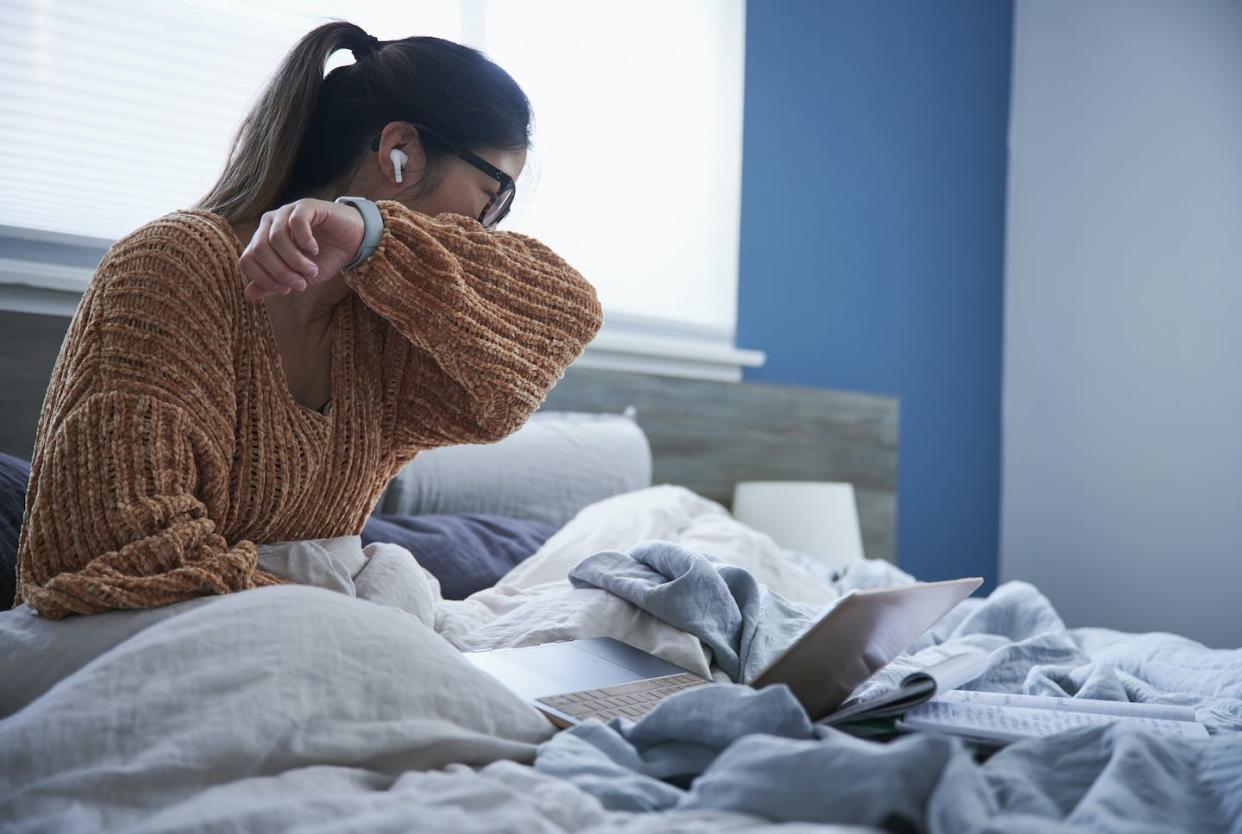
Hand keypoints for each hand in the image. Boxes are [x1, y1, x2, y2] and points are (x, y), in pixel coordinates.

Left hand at [240, 198, 365, 302]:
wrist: (352, 243)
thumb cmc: (324, 258)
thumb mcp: (298, 277)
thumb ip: (273, 284)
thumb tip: (248, 295)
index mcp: (263, 239)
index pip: (247, 259)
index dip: (264, 279)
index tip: (286, 290)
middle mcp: (269, 223)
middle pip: (259, 250)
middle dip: (280, 272)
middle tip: (302, 284)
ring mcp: (286, 211)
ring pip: (276, 238)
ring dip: (295, 261)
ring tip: (312, 270)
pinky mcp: (305, 205)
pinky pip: (295, 223)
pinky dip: (304, 241)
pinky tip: (314, 250)